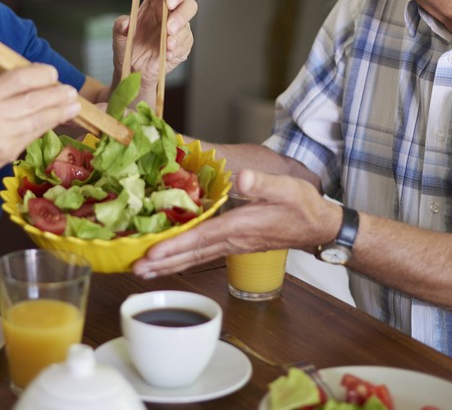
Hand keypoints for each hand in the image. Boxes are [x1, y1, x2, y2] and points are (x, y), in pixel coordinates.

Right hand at [0, 63, 81, 182]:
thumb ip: (1, 88)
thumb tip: (36, 79)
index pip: (18, 78)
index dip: (41, 74)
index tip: (52, 73)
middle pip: (33, 99)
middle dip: (57, 94)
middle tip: (71, 91)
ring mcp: (0, 135)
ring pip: (38, 119)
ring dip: (60, 111)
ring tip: (74, 105)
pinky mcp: (7, 152)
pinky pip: (34, 134)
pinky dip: (49, 125)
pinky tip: (60, 120)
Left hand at [112, 0, 196, 92]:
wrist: (133, 68)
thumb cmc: (128, 45)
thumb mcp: (119, 34)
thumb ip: (121, 26)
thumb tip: (126, 23)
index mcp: (158, 1)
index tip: (169, 1)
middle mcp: (171, 12)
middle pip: (189, 4)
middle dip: (181, 14)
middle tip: (168, 27)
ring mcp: (179, 29)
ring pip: (188, 26)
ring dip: (178, 36)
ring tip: (166, 45)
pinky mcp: (183, 45)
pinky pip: (186, 44)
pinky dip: (177, 49)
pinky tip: (167, 54)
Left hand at [132, 169, 334, 277]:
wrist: (317, 228)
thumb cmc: (302, 206)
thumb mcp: (287, 188)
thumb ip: (264, 183)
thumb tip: (243, 178)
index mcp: (240, 226)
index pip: (202, 237)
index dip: (176, 245)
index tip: (152, 252)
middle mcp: (232, 240)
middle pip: (191, 254)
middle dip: (163, 262)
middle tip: (134, 269)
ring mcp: (232, 245)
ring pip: (194, 258)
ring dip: (168, 265)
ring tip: (142, 272)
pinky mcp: (233, 245)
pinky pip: (202, 255)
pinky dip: (182, 260)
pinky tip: (168, 262)